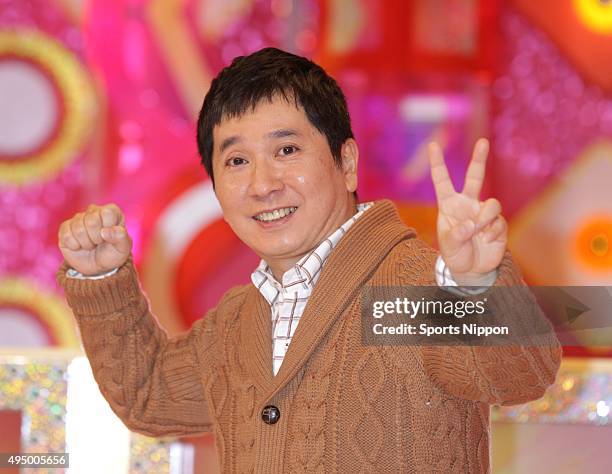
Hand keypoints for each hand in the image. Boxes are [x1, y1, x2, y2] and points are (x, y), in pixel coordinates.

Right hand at [58, 203, 131, 275]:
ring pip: (78, 229)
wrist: (97, 266)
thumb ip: (121, 237)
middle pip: (92, 221)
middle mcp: (94, 211)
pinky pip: (66, 235)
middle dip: (97, 238)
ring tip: (91, 245)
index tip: (110, 236)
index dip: (109, 229)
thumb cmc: (112, 253)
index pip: (108, 212)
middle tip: (99, 242)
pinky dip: (74, 246)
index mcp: (111, 211)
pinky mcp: (65, 227)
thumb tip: (106, 231)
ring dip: (86, 243)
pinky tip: (79, 246)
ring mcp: (78, 218)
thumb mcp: (123, 248)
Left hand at [429, 138, 506, 284]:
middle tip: (482, 141)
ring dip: (484, 219)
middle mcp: (467, 204)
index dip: (438, 163)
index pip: (442, 181)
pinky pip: (499, 221)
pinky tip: (486, 240)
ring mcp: (484, 212)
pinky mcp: (499, 223)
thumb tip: (471, 223)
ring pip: (492, 203)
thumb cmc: (455, 255)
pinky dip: (492, 233)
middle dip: (479, 159)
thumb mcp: (448, 247)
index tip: (433, 145)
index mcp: (449, 205)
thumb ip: (457, 234)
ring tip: (478, 233)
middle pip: (475, 176)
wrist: (472, 270)